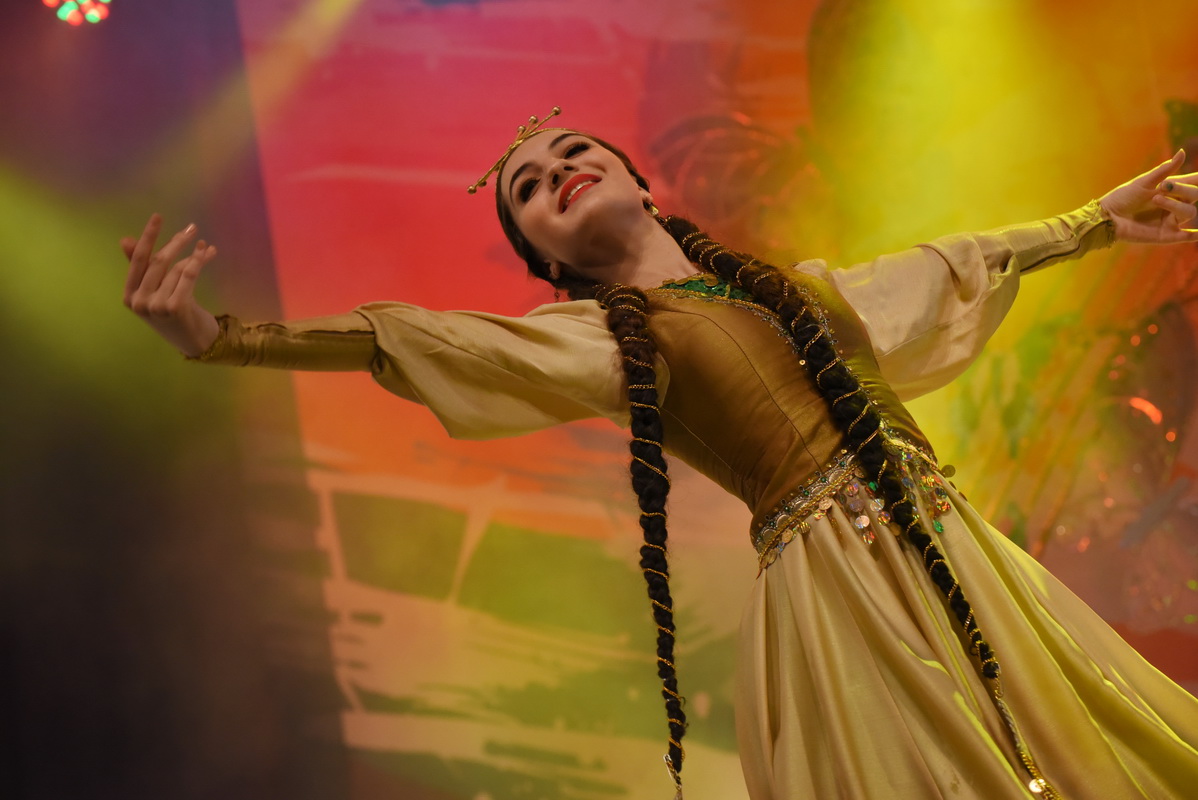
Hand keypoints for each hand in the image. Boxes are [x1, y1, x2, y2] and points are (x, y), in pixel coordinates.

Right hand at [122, 214, 220, 356]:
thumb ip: (143, 268)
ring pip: (176, 269)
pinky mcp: (175, 307)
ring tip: (205, 249)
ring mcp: (156, 306)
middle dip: (176, 242)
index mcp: (129, 296)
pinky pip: (187, 275)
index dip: (148, 237)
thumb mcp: (156, 291)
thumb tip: (125, 240)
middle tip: (192, 228)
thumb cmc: (175, 314)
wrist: (196, 342)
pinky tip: (208, 252)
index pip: (137, 260)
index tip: (158, 217)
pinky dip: (198, 261)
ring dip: (194, 256)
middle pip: (158, 262)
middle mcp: (139, 302)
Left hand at [1099, 150, 1197, 243]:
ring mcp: (1172, 220)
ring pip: (1189, 212)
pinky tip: (1197, 234)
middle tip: (1164, 186)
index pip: (1193, 182)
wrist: (1107, 217)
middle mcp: (1175, 204)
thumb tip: (1183, 152)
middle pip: (1195, 195)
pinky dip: (1193, 236)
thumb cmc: (1123, 197)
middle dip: (1184, 189)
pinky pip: (1185, 236)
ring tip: (1155, 199)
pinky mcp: (1165, 235)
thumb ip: (1164, 170)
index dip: (1196, 179)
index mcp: (1172, 189)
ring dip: (1175, 205)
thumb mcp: (1143, 182)